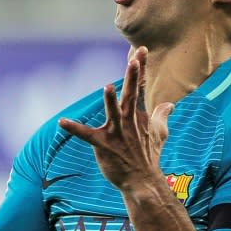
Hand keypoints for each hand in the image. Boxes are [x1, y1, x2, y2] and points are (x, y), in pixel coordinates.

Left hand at [58, 46, 173, 189]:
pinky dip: (74, 128)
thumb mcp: (159, 133)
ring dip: (111, 102)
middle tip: (134, 61)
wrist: (142, 180)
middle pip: (131, 95)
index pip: (139, 88)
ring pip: (113, 113)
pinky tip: (62, 122)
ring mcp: (116, 133)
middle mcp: (128, 121)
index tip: (142, 51)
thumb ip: (161, 115)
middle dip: (132, 78)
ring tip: (108, 87)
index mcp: (138, 115)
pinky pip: (86, 135)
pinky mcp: (103, 145)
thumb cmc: (149, 155)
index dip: (141, 69)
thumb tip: (169, 104)